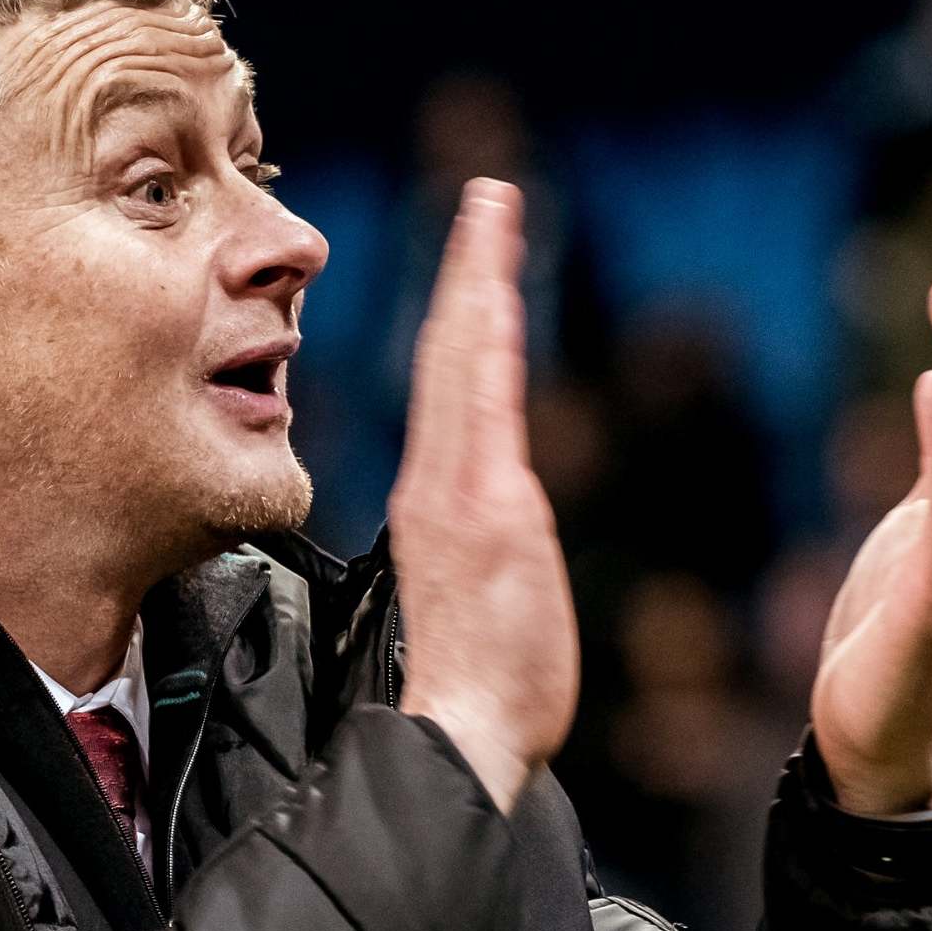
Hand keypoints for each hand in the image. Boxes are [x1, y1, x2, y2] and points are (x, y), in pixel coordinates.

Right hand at [390, 179, 579, 814]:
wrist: (463, 733)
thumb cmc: (476, 684)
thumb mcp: (473, 595)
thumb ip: (476, 543)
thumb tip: (480, 525)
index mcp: (436, 498)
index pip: (451, 385)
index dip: (463, 312)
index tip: (482, 256)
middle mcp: (441, 481)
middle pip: (452, 352)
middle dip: (472, 268)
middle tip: (489, 197)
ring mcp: (461, 491)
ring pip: (465, 363)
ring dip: (480, 282)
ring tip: (493, 215)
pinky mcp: (488, 510)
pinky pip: (484, 410)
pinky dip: (486, 347)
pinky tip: (495, 296)